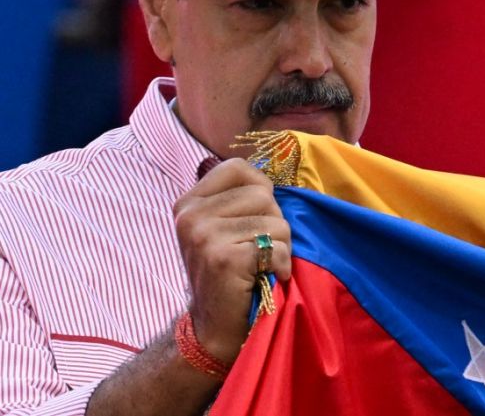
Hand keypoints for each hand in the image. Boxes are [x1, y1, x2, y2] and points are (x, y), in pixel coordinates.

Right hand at [172, 159, 291, 364]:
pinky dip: (281, 264)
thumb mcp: (224, 229)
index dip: (261, 189)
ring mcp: (204, 236)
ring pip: (275, 221)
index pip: (238, 167)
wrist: (212, 331)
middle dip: (274, 223)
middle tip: (258, 251)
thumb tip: (271, 174)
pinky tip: (266, 278)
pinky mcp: (223, 258)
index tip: (257, 218)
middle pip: (263, 194)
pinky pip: (276, 247)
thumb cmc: (230, 275)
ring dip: (280, 246)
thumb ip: (239, 199)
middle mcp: (190, 215)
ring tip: (260, 266)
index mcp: (189, 202)